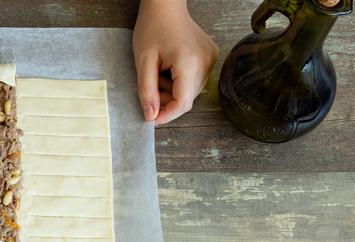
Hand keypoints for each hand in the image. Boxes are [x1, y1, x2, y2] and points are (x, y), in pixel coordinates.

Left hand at [133, 0, 218, 123]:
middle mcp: (206, 63)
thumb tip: (151, 117)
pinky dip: (179, 82)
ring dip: (172, 91)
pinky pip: (195, 80)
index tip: (151, 118)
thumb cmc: (152, 28)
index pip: (183, 103)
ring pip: (191, 92)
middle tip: (149, 89)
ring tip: (158, 74)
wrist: (165, 6)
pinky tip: (168, 69)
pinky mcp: (210, 57)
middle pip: (188, 99)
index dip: (166, 115)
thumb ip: (147, 91)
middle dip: (167, 101)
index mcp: (190, 62)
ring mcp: (211, 60)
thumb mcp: (143, 62)